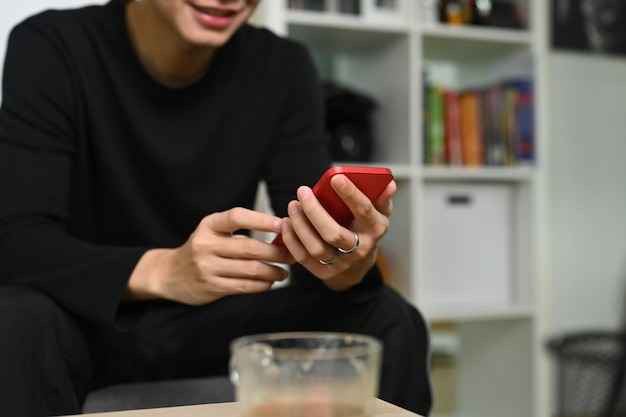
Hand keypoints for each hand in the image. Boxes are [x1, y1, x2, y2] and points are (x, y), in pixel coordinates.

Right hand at [125, 208, 294, 304]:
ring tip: (285, 271)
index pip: (237, 217)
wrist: (171, 274)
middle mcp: (206, 244)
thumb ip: (241, 232)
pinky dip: (263, 284)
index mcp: (209, 225)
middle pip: (250, 247)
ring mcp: (207, 267)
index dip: (262, 220)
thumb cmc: (202, 249)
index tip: (283, 224)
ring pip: (251, 269)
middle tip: (293, 254)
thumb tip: (281, 233)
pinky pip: (245, 286)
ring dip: (274, 271)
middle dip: (277, 252)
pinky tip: (270, 282)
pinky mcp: (211, 287)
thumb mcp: (214, 233)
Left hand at [279, 174, 395, 290]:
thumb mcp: (379, 215)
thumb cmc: (365, 232)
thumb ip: (381, 199)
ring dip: (300, 225)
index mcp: (375, 230)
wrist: (358, 266)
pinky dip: (291, 240)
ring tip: (293, 206)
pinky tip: (286, 223)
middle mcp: (360, 250)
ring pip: (316, 247)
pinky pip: (303, 258)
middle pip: (334, 233)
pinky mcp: (324, 273)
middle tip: (303, 192)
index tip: (335, 178)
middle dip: (315, 212)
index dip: (350, 194)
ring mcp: (341, 264)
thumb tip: (388, 185)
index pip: (364, 212)